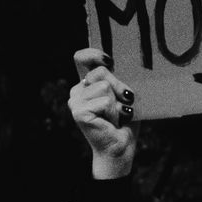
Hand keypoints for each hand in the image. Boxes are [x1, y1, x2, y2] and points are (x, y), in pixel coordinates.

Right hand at [68, 48, 137, 179]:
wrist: (121, 148)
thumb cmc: (125, 121)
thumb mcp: (124, 94)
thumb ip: (119, 78)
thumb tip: (124, 63)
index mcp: (87, 83)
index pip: (82, 57)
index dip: (94, 53)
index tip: (110, 61)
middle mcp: (78, 90)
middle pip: (101, 71)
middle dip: (119, 85)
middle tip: (125, 102)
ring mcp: (75, 102)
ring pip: (104, 86)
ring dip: (118, 103)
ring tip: (117, 116)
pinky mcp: (79, 113)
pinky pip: (105, 101)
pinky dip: (115, 112)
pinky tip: (112, 123)